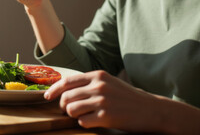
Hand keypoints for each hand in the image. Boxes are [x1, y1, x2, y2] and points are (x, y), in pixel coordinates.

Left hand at [44, 70, 199, 133]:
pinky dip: (85, 123)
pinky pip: (82, 122)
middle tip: (70, 111)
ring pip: (71, 110)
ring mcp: (102, 101)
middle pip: (66, 97)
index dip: (54, 89)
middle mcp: (98, 86)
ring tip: (84, 115)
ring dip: (74, 115)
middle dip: (64, 106)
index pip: (67, 81)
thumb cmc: (127, 97)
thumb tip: (64, 89)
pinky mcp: (106, 116)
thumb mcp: (109, 82)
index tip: (47, 96)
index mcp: (98, 75)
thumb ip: (89, 83)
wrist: (152, 110)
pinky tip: (94, 121)